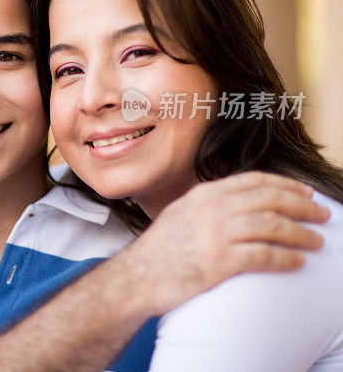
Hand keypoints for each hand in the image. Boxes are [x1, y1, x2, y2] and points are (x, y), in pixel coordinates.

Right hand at [113, 172, 329, 315]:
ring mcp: (215, 234)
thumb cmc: (158, 251)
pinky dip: (286, 258)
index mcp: (203, 194)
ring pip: (272, 225)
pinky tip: (296, 262)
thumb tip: (240, 204)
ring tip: (315, 240)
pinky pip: (264, 256)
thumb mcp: (180, 213)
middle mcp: (211, 209)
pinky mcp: (220, 261)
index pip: (254, 180)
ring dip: (301, 233)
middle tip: (321, 215)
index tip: (305, 192)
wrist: (136, 277)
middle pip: (270, 199)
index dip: (285, 184)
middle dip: (302, 206)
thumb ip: (208, 205)